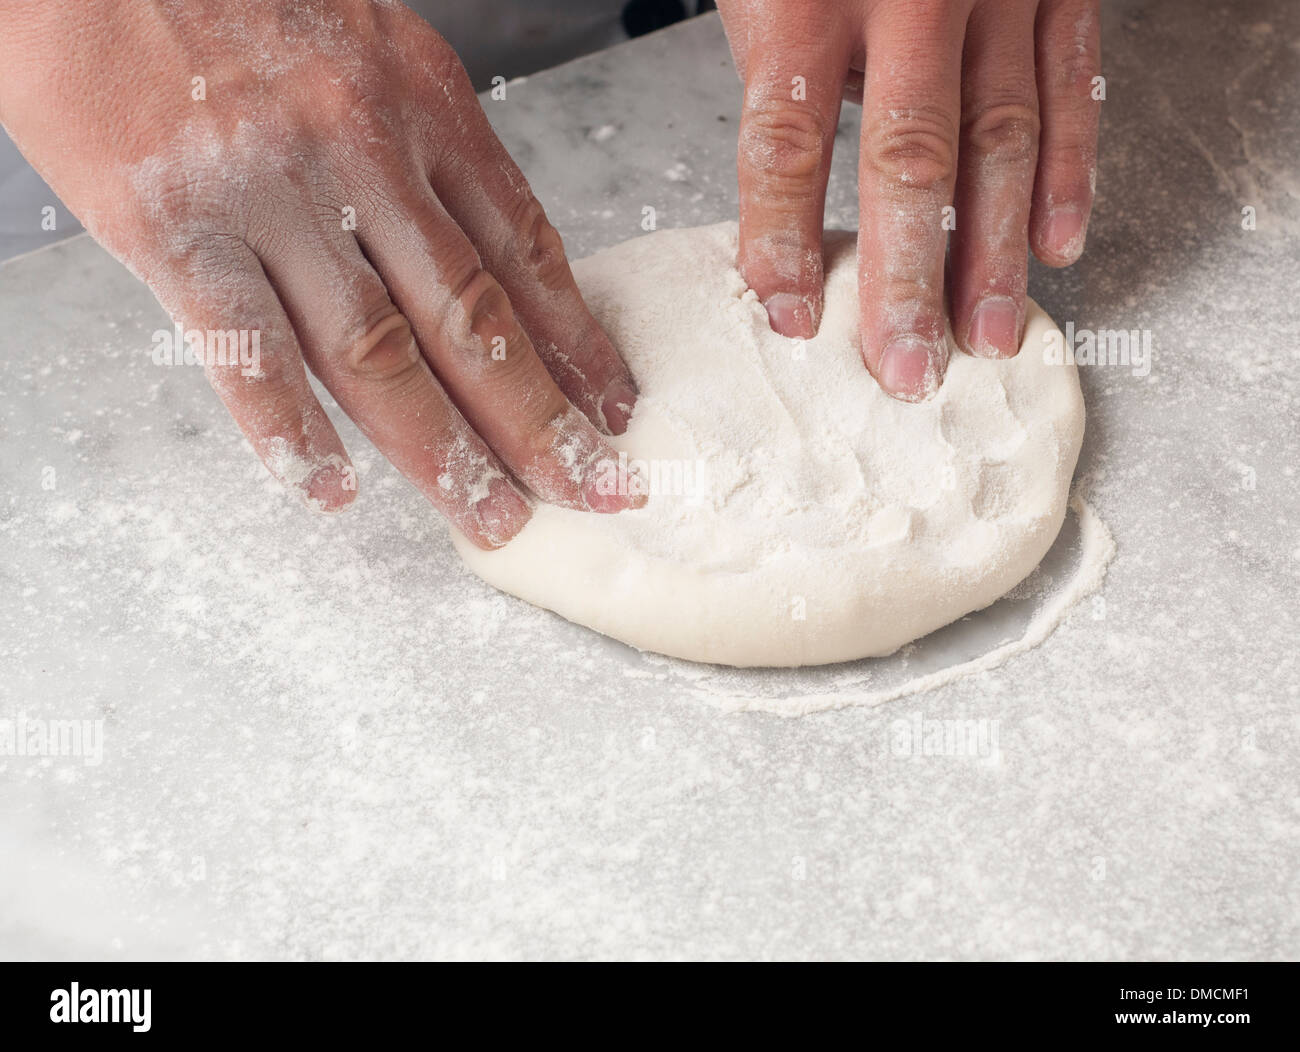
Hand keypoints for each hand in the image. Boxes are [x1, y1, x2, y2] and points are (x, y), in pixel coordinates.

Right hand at [0, 0, 642, 546]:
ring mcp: (268, 191)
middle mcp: (360, 150)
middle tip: (598, 489)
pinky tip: (327, 488)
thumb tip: (478, 264)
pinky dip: (288, 430)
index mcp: (420, 103)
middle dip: (543, 420)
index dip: (579, 343)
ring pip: (379, 350)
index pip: (526, 250)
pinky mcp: (171, 224)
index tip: (614, 409)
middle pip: (473, 317)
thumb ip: (420, 154)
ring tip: (493, 518)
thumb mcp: (366, 48)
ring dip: (444, 449)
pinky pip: (244, 348)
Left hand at [717, 0, 1100, 399]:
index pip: (788, 144)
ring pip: (1000, 138)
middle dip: (907, 278)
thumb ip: (787, 84)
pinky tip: (1057, 244)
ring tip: (985, 337)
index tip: (790, 319)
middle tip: (905, 368)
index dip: (785, 239)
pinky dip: (1070, 171)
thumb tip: (796, 216)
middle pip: (908, 159)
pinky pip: (1071, 84)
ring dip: (994, 252)